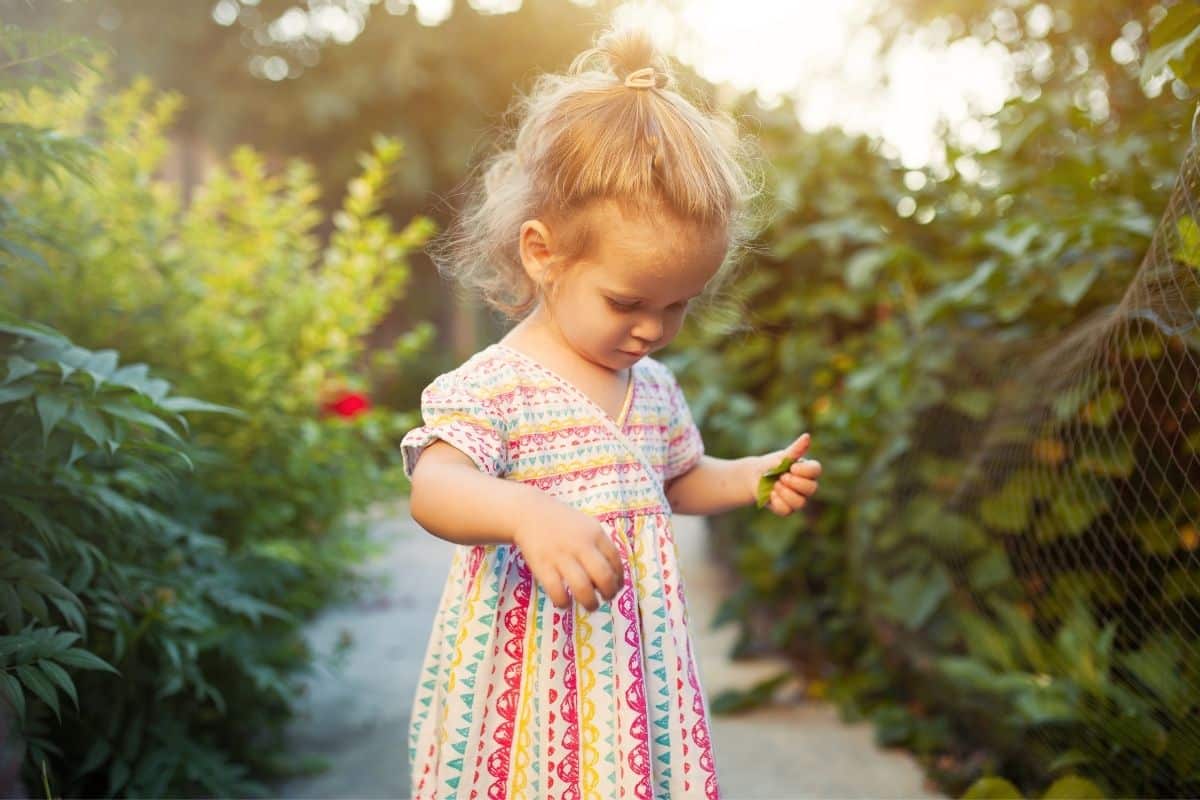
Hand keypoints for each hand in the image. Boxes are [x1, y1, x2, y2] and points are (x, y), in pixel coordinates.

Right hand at [512, 496, 624, 611]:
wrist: (529, 512)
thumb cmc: (561, 522)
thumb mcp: (586, 526)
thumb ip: (599, 546)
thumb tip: (612, 576)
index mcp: (595, 534)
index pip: (615, 561)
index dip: (619, 578)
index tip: (617, 587)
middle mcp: (581, 545)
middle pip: (603, 577)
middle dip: (609, 593)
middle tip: (606, 599)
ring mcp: (561, 556)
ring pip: (582, 588)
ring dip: (590, 603)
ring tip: (590, 606)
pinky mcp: (542, 566)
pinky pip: (557, 591)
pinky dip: (564, 602)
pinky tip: (565, 603)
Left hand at [749, 432, 821, 515]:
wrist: (754, 477)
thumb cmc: (771, 464)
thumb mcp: (782, 456)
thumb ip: (795, 449)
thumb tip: (807, 436)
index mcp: (807, 471)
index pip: (817, 471)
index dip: (805, 471)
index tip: (791, 467)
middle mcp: (806, 486)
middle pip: (812, 489)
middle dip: (795, 482)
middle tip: (782, 476)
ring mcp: (798, 498)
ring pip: (801, 503)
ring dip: (786, 493)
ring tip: (775, 485)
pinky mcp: (787, 509)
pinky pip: (787, 511)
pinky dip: (777, 502)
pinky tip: (771, 494)